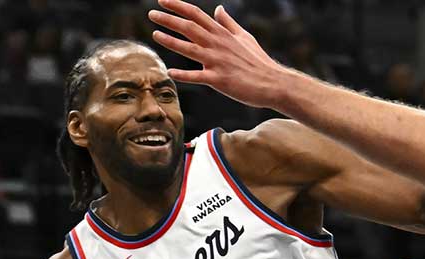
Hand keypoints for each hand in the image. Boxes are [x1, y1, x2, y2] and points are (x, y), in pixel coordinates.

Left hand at [148, 0, 289, 108]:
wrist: (273, 83)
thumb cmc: (259, 61)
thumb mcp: (245, 37)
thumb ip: (228, 23)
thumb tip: (218, 8)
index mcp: (222, 34)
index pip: (196, 14)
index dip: (178, 6)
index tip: (162, 0)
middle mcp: (217, 44)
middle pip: (189, 27)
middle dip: (169, 19)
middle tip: (151, 14)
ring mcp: (217, 62)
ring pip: (189, 49)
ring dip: (170, 41)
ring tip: (155, 34)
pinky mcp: (219, 80)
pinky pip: (197, 76)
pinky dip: (183, 75)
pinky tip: (170, 73)